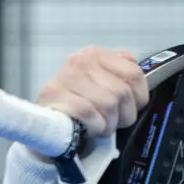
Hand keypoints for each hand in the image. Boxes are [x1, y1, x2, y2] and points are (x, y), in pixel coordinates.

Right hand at [34, 48, 150, 143]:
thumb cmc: (81, 108)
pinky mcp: (54, 95)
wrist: (44, 127)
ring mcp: (66, 77)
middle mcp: (81, 60)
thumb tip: (139, 85)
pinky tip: (88, 129)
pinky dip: (94, 127)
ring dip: (108, 124)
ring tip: (97, 125)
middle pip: (123, 92)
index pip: (134, 74)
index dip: (138, 98)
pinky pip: (90, 113)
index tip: (127, 108)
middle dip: (122, 116)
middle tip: (109, 121)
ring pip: (108, 103)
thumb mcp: (104, 88)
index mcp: (96, 55)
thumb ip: (123, 79)